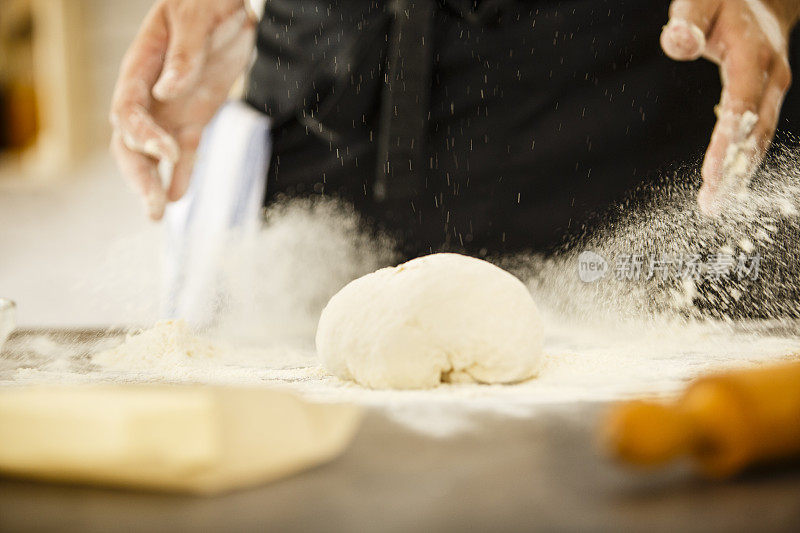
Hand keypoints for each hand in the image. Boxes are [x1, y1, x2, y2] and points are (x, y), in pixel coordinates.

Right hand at [110, 0, 255, 219]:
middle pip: (130, 142)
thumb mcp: (195, 16)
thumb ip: (183, 53)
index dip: (143, 135)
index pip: (129, 110)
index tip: (168, 153)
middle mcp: (149, 94)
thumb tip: (166, 91)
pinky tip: (179, 197)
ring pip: (151, 154)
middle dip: (138, 175)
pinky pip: (184, 151)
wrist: (228, 3)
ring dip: (152, 183)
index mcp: (141, 66)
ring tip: (159, 214)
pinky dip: (181, 175)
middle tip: (153, 206)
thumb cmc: (206, 0)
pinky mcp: (194, 117)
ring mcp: (170, 109)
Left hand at [660, 0, 798, 213]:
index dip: (727, 141)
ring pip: (758, 139)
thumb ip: (687, 22)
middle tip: (711, 207)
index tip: (711, 175)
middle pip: (755, 132)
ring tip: (713, 206)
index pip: (741, 104)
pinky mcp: (765, 100)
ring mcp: (772, 90)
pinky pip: (754, 135)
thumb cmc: (721, 1)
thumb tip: (676, 42)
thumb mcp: (700, 2)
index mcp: (754, 54)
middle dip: (734, 171)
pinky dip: (739, 161)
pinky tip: (721, 186)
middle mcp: (771, 76)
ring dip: (737, 174)